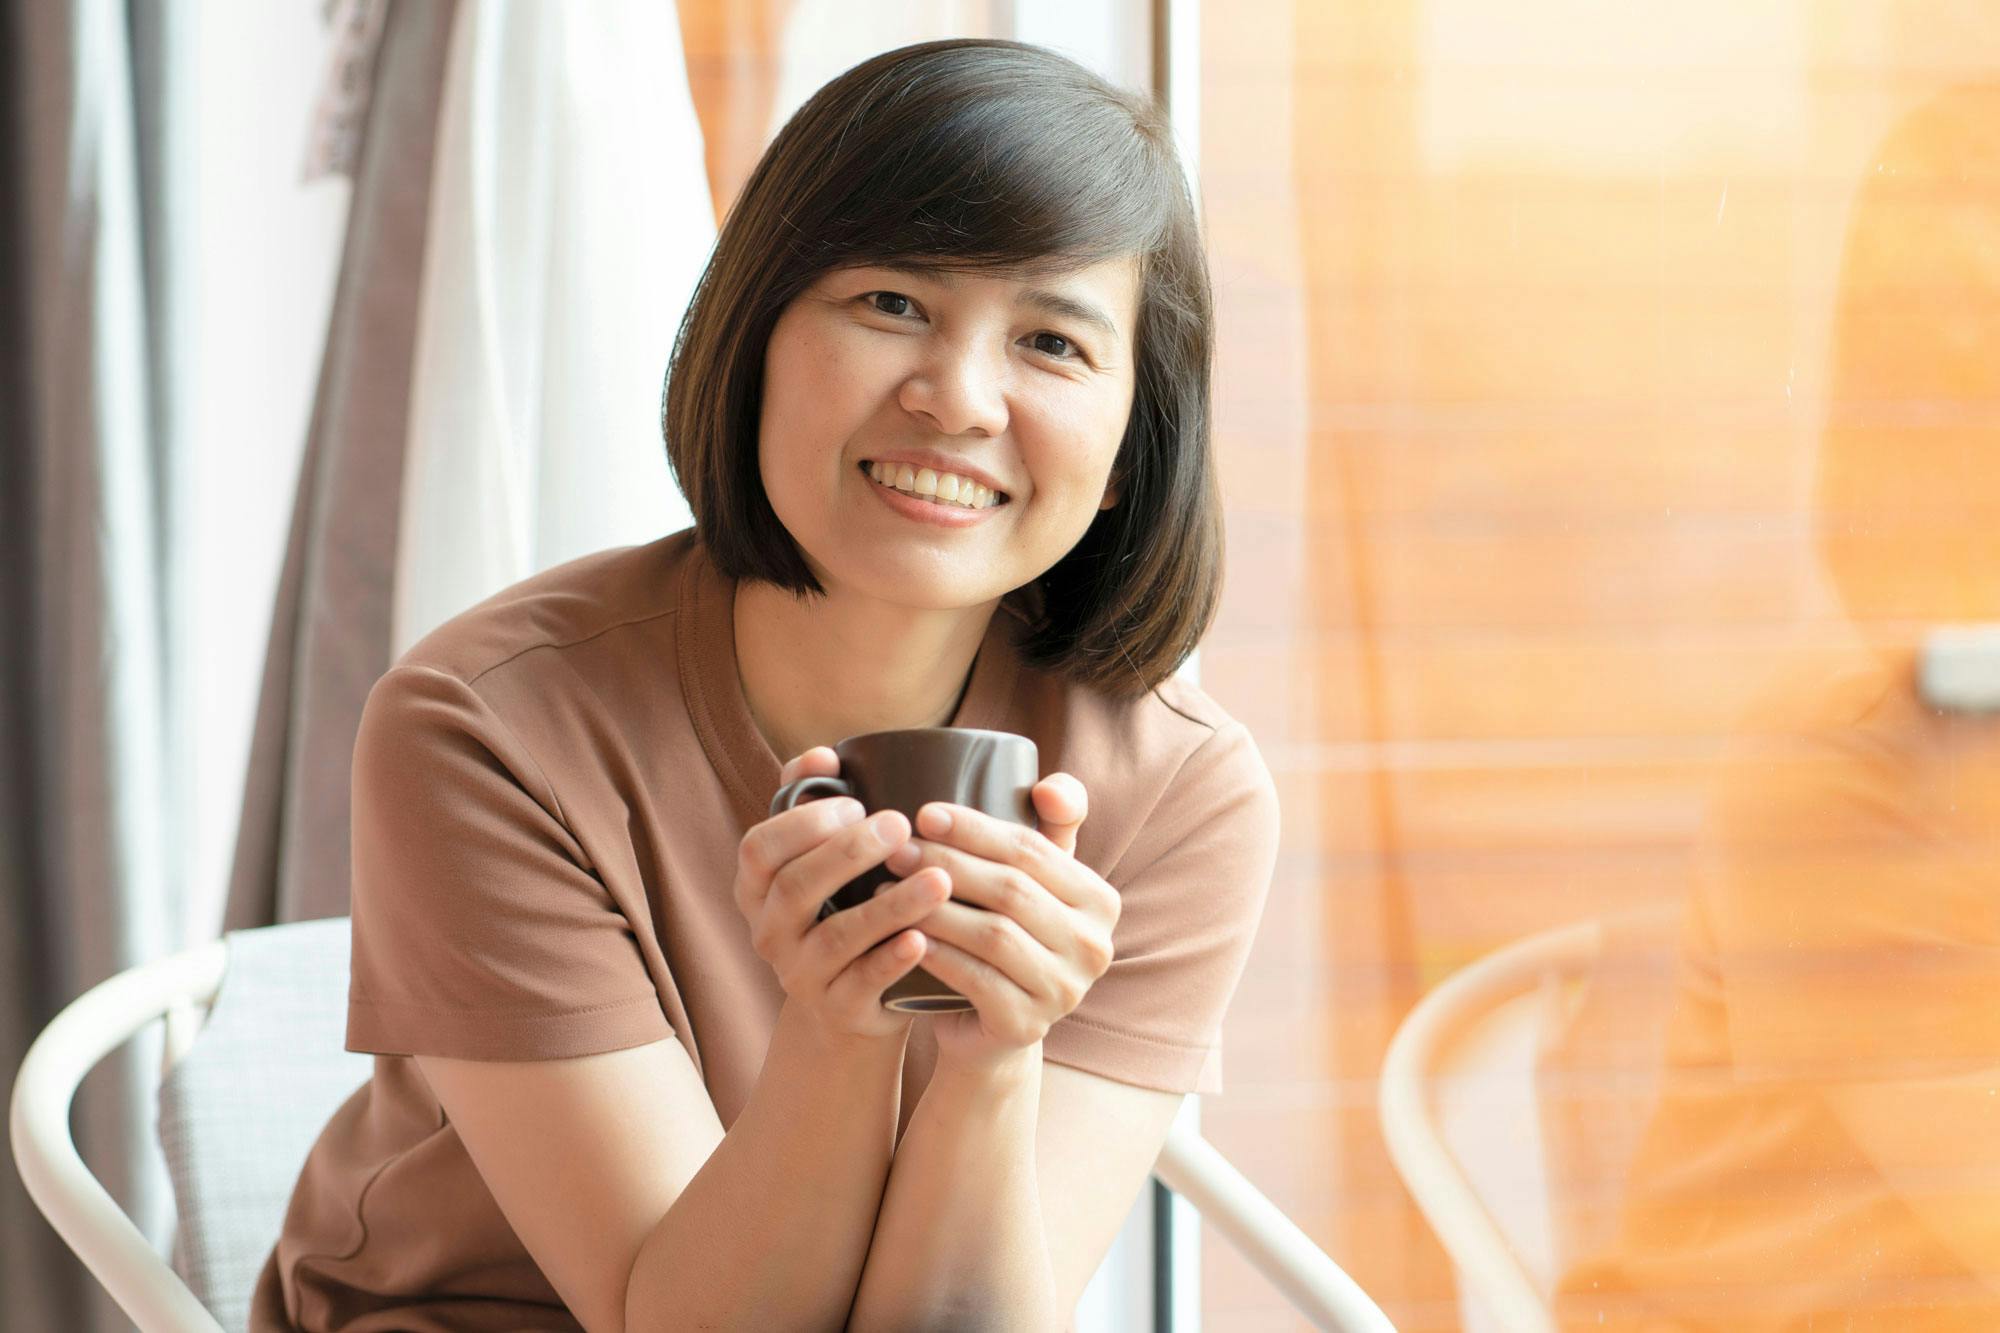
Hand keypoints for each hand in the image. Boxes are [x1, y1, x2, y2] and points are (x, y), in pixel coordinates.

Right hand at [735, 747, 951, 1044]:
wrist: (852, 1002)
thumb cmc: (842, 906)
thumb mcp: (821, 860)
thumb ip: (814, 804)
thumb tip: (825, 756)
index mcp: (758, 887)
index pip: (759, 849)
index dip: (802, 823)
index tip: (853, 802)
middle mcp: (769, 931)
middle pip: (795, 888)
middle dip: (848, 853)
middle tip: (900, 825)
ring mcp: (800, 974)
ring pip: (837, 936)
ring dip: (889, 904)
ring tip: (938, 879)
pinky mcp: (837, 1008)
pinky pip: (862, 984)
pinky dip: (891, 960)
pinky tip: (923, 938)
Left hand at [882, 773, 1119, 1075]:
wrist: (989, 1029)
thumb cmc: (1006, 938)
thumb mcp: (1031, 884)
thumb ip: (1048, 828)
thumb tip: (1046, 787)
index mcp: (1101, 902)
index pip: (1033, 850)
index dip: (976, 828)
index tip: (924, 813)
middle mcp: (1094, 947)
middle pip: (1012, 889)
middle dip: (948, 863)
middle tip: (897, 851)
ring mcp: (1066, 990)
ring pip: (993, 933)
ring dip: (934, 907)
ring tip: (889, 888)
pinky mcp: (1028, 1024)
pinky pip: (975, 979)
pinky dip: (936, 952)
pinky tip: (903, 935)